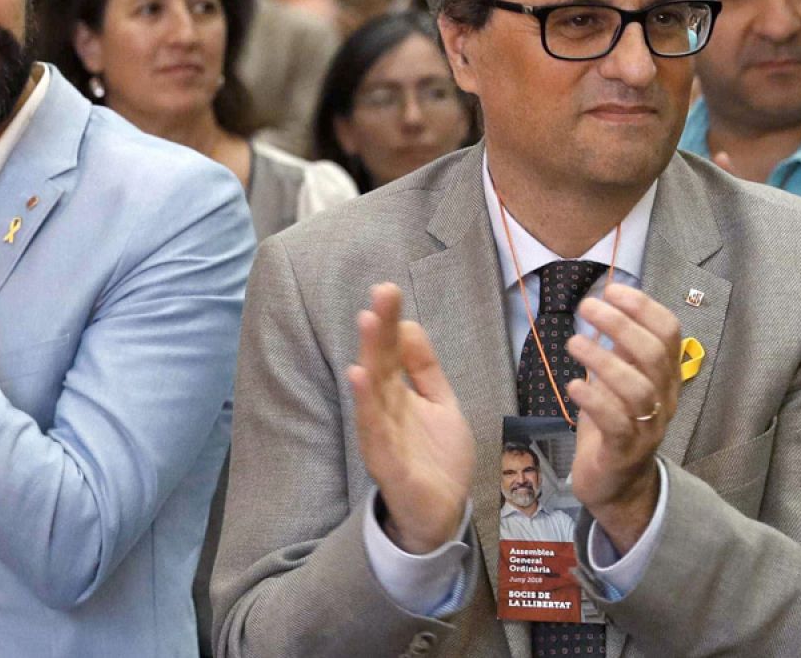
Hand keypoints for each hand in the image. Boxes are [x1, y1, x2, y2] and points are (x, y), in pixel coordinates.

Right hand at [347, 283, 474, 554]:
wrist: (440, 512)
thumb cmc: (435, 457)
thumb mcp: (440, 403)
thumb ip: (424, 368)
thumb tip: (409, 325)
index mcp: (398, 393)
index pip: (391, 350)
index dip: (389, 322)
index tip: (387, 289)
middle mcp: (385, 408)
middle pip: (380, 362)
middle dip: (379, 329)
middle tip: (380, 294)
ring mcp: (382, 433)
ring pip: (373, 390)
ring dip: (369, 356)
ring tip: (368, 322)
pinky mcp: (386, 460)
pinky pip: (374, 429)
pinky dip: (365, 404)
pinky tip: (360, 377)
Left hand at [566, 284, 681, 550]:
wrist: (618, 485)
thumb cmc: (614, 424)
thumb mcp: (618, 381)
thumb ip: (619, 349)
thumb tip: (606, 304)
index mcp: (664, 377)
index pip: (669, 334)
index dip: (643, 308)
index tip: (612, 288)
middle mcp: (663, 399)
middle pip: (653, 355)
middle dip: (620, 325)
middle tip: (586, 306)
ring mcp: (647, 426)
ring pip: (637, 388)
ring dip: (603, 360)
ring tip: (574, 342)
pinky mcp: (623, 451)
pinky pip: (615, 422)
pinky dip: (594, 399)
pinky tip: (572, 385)